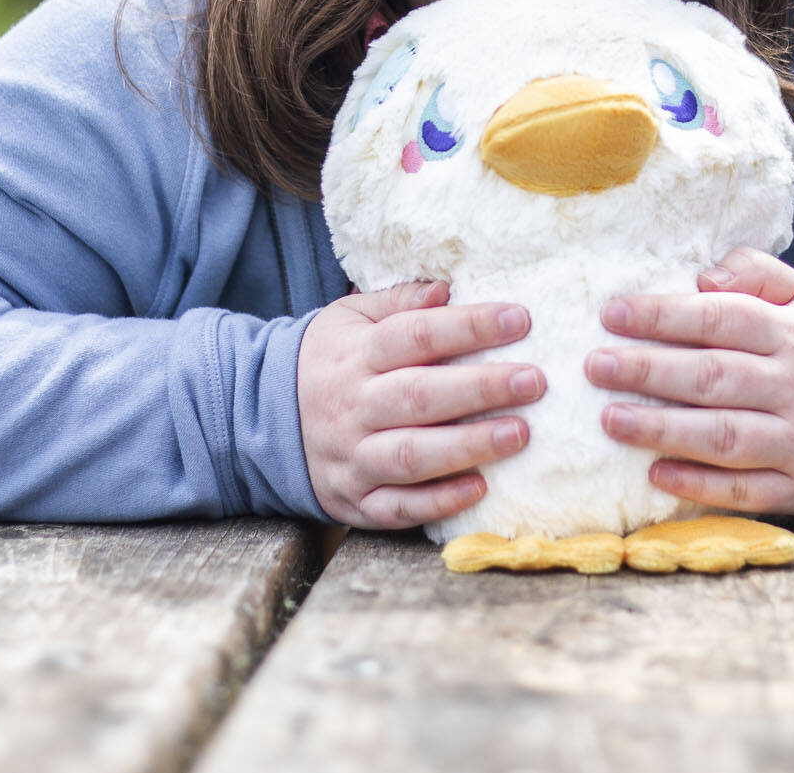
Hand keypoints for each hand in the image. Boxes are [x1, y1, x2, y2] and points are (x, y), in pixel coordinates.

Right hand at [297, 280, 544, 528]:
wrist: (260, 419)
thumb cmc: (328, 361)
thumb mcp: (350, 318)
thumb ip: (398, 301)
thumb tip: (447, 287)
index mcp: (357, 354)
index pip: (416, 335)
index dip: (468, 326)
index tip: (520, 318)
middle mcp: (354, 406)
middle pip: (419, 396)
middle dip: (480, 388)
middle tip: (533, 380)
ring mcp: (353, 457)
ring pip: (411, 455)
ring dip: (468, 446)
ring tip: (520, 434)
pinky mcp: (355, 500)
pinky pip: (397, 507)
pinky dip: (438, 501)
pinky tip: (480, 488)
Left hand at [585, 247, 793, 516]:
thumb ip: (758, 274)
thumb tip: (704, 278)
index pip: (722, 318)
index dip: (664, 315)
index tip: (613, 314)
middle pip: (714, 377)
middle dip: (648, 370)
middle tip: (595, 366)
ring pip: (724, 436)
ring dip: (662, 428)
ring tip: (610, 419)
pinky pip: (744, 490)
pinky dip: (699, 484)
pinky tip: (656, 472)